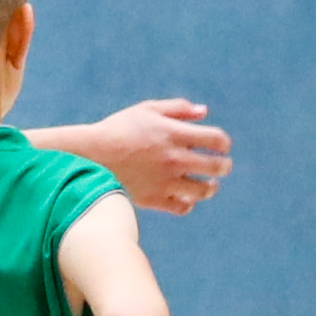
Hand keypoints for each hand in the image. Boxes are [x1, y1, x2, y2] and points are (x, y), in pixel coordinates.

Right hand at [71, 97, 231, 215]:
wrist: (90, 156)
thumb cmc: (118, 129)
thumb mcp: (147, 110)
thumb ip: (178, 109)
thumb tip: (204, 112)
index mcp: (174, 134)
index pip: (216, 140)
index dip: (224, 143)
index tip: (221, 146)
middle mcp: (174, 158)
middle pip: (217, 167)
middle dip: (224, 166)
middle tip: (222, 166)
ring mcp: (165, 181)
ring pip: (203, 191)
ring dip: (210, 187)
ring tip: (208, 185)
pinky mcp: (154, 199)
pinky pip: (182, 207)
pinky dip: (188, 203)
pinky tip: (185, 197)